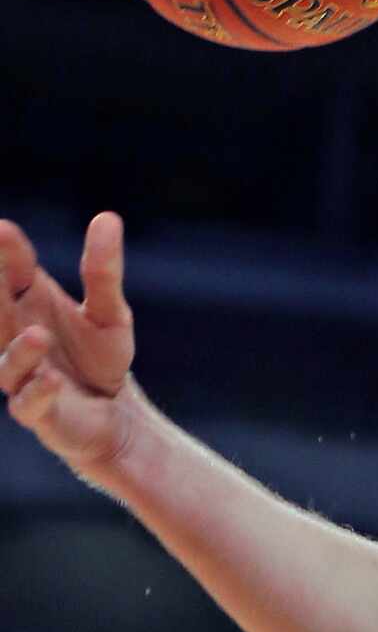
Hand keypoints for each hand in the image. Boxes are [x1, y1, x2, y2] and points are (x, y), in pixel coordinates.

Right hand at [0, 214, 140, 477]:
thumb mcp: (109, 312)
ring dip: (19, 350)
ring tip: (39, 334)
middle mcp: (16, 336)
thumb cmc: (100, 358)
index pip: (12, 271)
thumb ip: (102, 271)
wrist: (113, 414)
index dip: (6, 251)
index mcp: (29, 306)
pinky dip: (37, 391)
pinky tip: (51, 379)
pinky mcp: (37, 409)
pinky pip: (29, 402)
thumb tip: (107, 217)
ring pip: (7, 361)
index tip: (3, 228)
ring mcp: (22, 374)